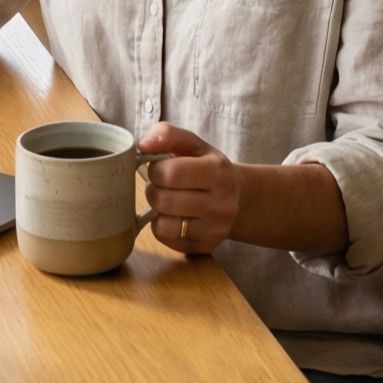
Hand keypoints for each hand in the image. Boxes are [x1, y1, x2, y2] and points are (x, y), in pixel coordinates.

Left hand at [138, 122, 240, 256]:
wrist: (240, 199)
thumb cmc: (210, 167)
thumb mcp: (194, 145)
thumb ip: (168, 135)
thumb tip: (142, 145)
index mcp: (218, 171)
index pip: (171, 174)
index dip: (155, 170)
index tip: (158, 168)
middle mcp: (221, 204)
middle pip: (164, 201)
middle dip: (153, 191)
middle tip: (160, 186)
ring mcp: (215, 230)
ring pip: (163, 226)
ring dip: (156, 212)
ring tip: (167, 201)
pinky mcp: (206, 247)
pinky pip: (168, 241)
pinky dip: (163, 228)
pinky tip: (174, 217)